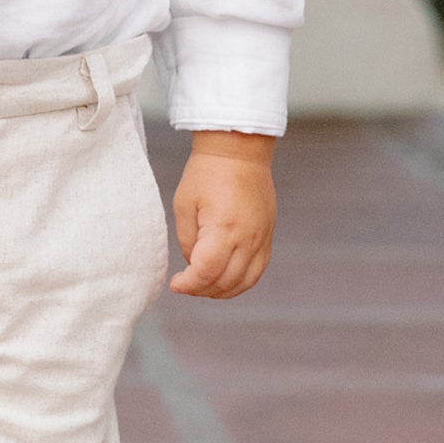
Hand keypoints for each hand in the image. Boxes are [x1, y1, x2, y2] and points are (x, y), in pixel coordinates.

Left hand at [170, 130, 275, 297]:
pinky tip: (224, 279)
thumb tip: (194, 264)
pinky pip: (257, 270)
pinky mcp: (268, 236)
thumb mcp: (184, 204)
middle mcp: (248, 238)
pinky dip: (241, 281)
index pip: (207, 272)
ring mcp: (262, 239)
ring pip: (246, 282)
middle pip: (226, 282)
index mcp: (223, 228)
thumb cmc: (206, 173)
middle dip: (202, 290)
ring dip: (223, 291)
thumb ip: (187, 240)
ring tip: (203, 286)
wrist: (238, 151)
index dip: (189, 284)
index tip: (175, 284)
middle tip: (185, 284)